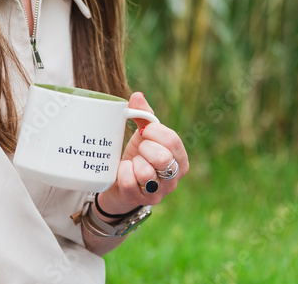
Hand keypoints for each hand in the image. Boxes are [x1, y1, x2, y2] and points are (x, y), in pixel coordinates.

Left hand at [94, 92, 188, 218]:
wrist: (118, 182)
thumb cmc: (137, 155)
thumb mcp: (143, 135)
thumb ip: (143, 115)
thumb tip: (137, 95)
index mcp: (180, 160)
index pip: (173, 141)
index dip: (155, 132)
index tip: (144, 131)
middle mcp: (173, 179)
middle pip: (163, 158)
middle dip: (145, 148)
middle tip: (140, 148)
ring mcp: (157, 193)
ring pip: (146, 173)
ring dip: (135, 162)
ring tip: (133, 162)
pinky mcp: (138, 201)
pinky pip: (129, 182)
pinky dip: (123, 172)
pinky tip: (124, 170)